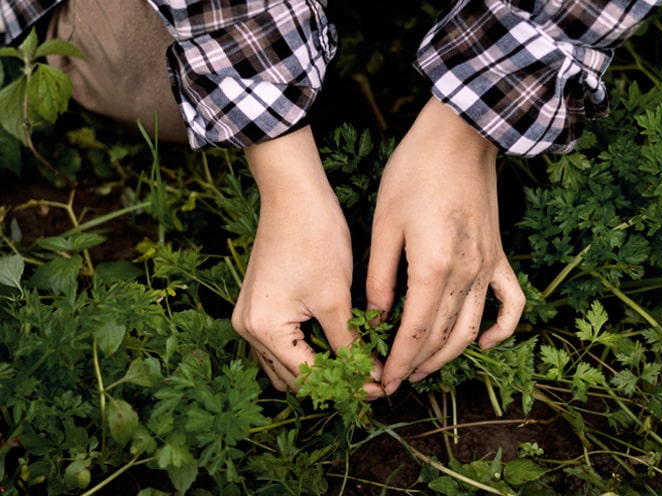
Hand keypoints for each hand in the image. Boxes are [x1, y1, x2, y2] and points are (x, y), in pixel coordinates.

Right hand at [232, 126, 383, 397]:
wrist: (292, 195)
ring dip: (318, 368)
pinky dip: (306, 350)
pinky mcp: (258, 306)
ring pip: (286, 363)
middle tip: (371, 379)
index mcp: (264, 329)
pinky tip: (336, 344)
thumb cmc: (314, 239)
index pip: (309, 377)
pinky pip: (282, 344)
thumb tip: (370, 377)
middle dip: (332, 380)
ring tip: (357, 365)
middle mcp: (248, 329)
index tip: (380, 389)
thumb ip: (350, 344)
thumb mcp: (336, 298)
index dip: (346, 386)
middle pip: (293, 377)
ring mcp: (249, 318)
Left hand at [366, 98, 525, 394]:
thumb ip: (381, 277)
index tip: (383, 382)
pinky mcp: (498, 256)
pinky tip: (484, 342)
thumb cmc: (415, 172)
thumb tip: (375, 317)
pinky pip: (510, 303)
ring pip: (471, 329)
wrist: (461, 136)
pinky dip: (501, 329)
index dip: (398, 362)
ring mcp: (487, 267)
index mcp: (433, 268)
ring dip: (448, 356)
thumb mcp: (384, 224)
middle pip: (442, 338)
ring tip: (423, 369)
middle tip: (396, 381)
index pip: (414, 333)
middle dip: (417, 365)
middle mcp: (466, 275)